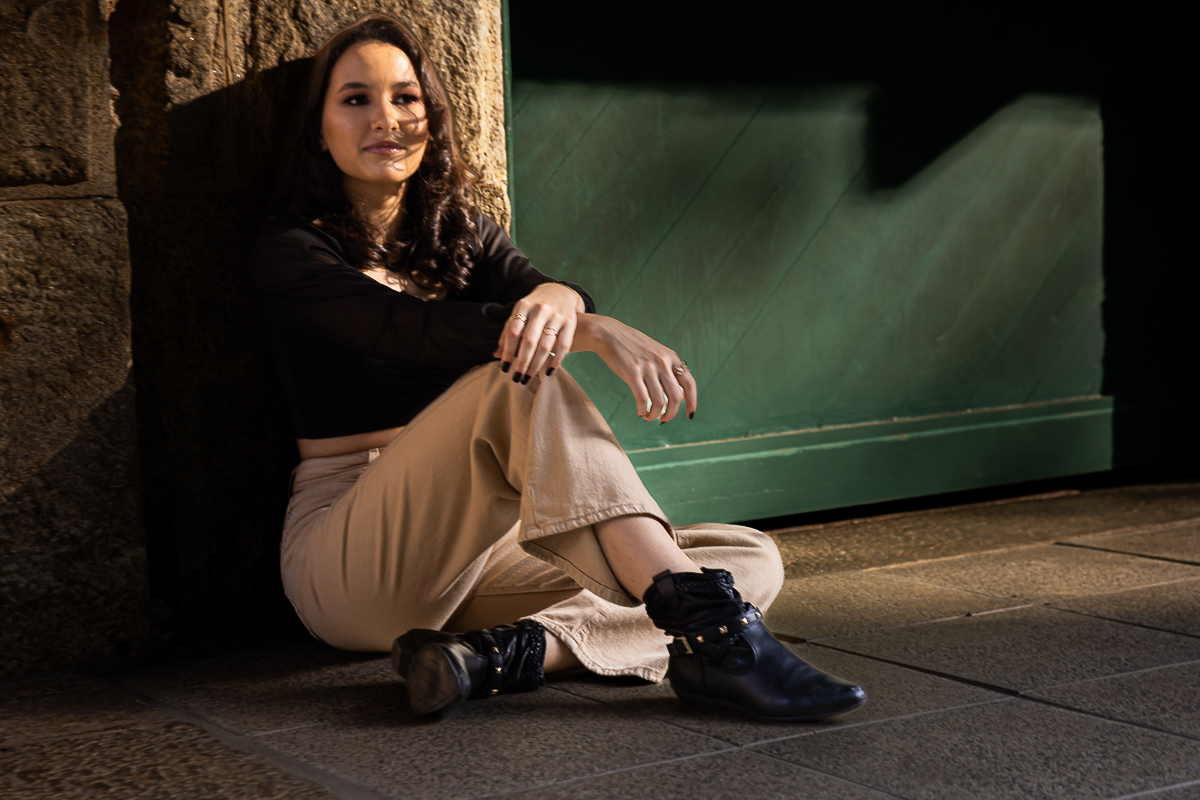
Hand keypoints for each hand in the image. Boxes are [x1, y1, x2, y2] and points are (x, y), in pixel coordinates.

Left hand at [494, 283, 580, 381]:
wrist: (560, 292)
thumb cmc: (534, 308)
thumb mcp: (520, 314)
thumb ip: (508, 332)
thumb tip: (496, 355)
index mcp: (523, 306)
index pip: (513, 332)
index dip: (507, 352)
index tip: (504, 368)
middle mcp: (540, 309)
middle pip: (529, 341)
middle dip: (522, 363)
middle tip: (516, 378)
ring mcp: (556, 315)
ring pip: (545, 346)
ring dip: (535, 366)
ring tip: (528, 378)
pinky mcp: (570, 322)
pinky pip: (563, 346)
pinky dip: (556, 361)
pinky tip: (548, 372)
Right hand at [573, 315, 697, 422]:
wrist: (609, 334)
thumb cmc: (633, 346)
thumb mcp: (657, 353)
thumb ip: (669, 370)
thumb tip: (679, 394)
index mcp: (672, 358)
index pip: (689, 384)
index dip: (692, 402)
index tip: (690, 415)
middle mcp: (663, 362)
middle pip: (676, 397)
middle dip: (671, 414)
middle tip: (663, 420)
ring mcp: (648, 367)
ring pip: (659, 401)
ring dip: (654, 415)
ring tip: (648, 417)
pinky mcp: (632, 372)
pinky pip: (642, 398)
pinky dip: (642, 409)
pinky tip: (639, 411)